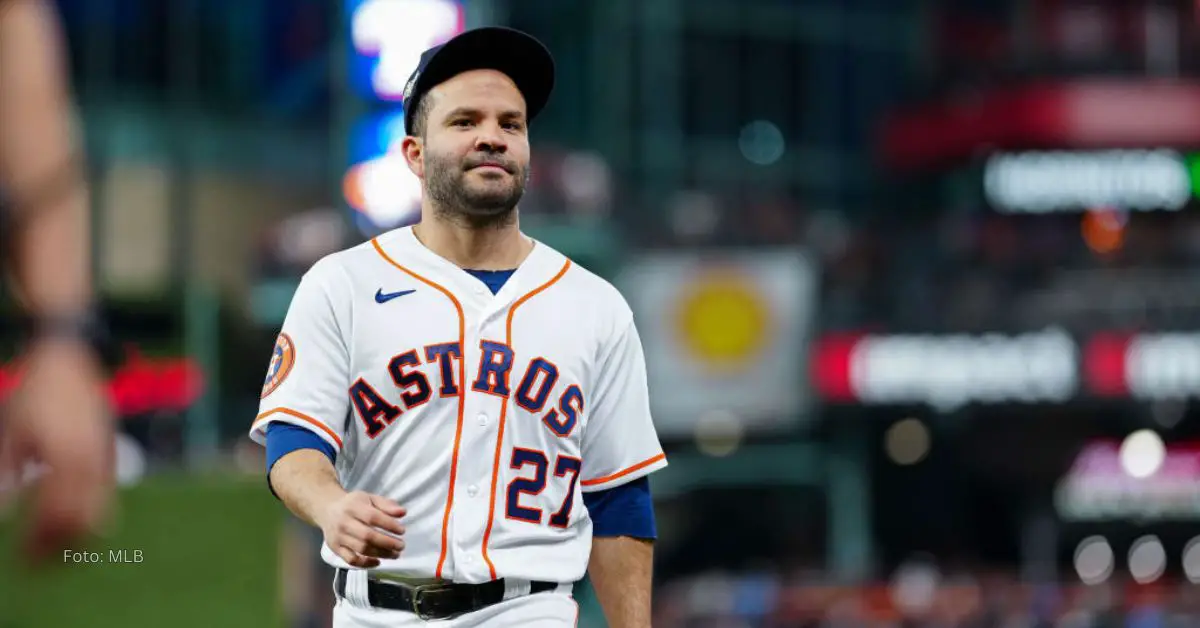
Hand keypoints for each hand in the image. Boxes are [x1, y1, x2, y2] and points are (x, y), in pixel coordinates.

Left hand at [0, 337, 113, 563]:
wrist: (71, 360)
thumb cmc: (35, 394)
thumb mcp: (10, 434)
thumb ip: (6, 476)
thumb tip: (1, 514)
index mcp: (64, 458)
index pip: (55, 516)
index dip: (39, 543)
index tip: (22, 560)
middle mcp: (90, 462)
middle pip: (82, 522)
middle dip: (60, 549)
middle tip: (36, 564)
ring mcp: (104, 457)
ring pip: (101, 514)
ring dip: (77, 536)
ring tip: (55, 549)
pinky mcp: (110, 453)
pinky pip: (106, 496)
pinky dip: (90, 515)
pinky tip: (69, 519)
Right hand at [317, 491, 405, 567]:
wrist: (328, 510)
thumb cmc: (353, 504)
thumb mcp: (369, 498)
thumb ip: (386, 505)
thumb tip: (403, 512)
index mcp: (353, 507)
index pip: (373, 517)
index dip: (389, 525)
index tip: (402, 531)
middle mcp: (344, 522)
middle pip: (367, 536)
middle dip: (387, 543)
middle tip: (401, 546)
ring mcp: (338, 537)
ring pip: (361, 549)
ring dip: (380, 554)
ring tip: (394, 554)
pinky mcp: (335, 548)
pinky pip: (351, 560)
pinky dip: (365, 564)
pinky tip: (377, 561)